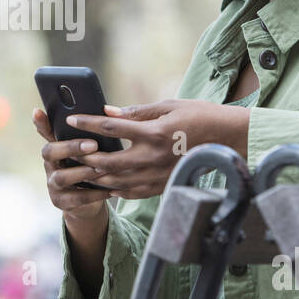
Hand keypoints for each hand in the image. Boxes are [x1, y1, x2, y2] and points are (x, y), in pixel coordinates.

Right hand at [33, 107, 110, 224]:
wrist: (88, 203)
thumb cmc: (91, 168)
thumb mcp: (90, 151)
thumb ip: (91, 134)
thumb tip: (105, 110)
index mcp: (56, 147)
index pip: (45, 131)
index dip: (41, 123)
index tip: (38, 111)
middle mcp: (50, 164)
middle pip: (49, 151)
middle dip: (71, 147)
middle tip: (93, 145)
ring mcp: (52, 184)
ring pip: (61, 177)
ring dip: (82, 172)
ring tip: (101, 168)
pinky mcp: (60, 202)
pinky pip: (76, 198)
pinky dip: (94, 193)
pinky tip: (110, 189)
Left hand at [69, 99, 250, 199]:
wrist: (228, 140)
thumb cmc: (199, 116)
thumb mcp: (168, 106)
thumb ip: (136, 112)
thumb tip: (108, 112)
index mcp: (154, 133)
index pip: (111, 128)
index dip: (88, 122)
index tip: (72, 118)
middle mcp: (154, 157)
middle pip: (107, 160)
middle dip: (85, 155)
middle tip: (70, 149)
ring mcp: (158, 176)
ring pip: (116, 181)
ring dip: (95, 175)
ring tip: (80, 167)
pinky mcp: (162, 187)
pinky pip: (131, 193)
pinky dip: (113, 188)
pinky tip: (102, 182)